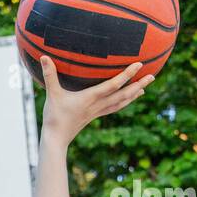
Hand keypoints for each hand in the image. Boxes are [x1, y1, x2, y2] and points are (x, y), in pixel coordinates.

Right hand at [39, 55, 154, 145]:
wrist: (56, 139)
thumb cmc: (54, 117)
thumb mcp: (51, 94)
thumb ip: (49, 75)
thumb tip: (43, 57)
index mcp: (90, 98)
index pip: (113, 85)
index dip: (127, 74)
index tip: (139, 64)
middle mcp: (98, 105)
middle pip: (123, 94)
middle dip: (138, 84)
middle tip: (152, 75)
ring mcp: (98, 112)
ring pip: (121, 102)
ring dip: (135, 94)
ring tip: (146, 86)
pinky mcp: (95, 116)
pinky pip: (114, 107)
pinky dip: (125, 102)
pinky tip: (129, 99)